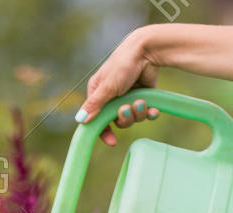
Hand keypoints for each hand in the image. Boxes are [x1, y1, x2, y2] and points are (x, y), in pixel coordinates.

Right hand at [77, 29, 160, 146]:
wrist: (146, 51)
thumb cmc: (122, 65)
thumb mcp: (107, 87)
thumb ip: (94, 105)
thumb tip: (79, 121)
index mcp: (98, 92)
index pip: (97, 119)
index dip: (104, 132)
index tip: (112, 142)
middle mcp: (111, 96)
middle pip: (116, 121)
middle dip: (125, 118)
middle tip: (128, 108)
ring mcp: (128, 96)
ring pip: (132, 118)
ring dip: (138, 113)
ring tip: (141, 101)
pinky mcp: (142, 96)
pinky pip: (145, 113)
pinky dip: (150, 112)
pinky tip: (154, 109)